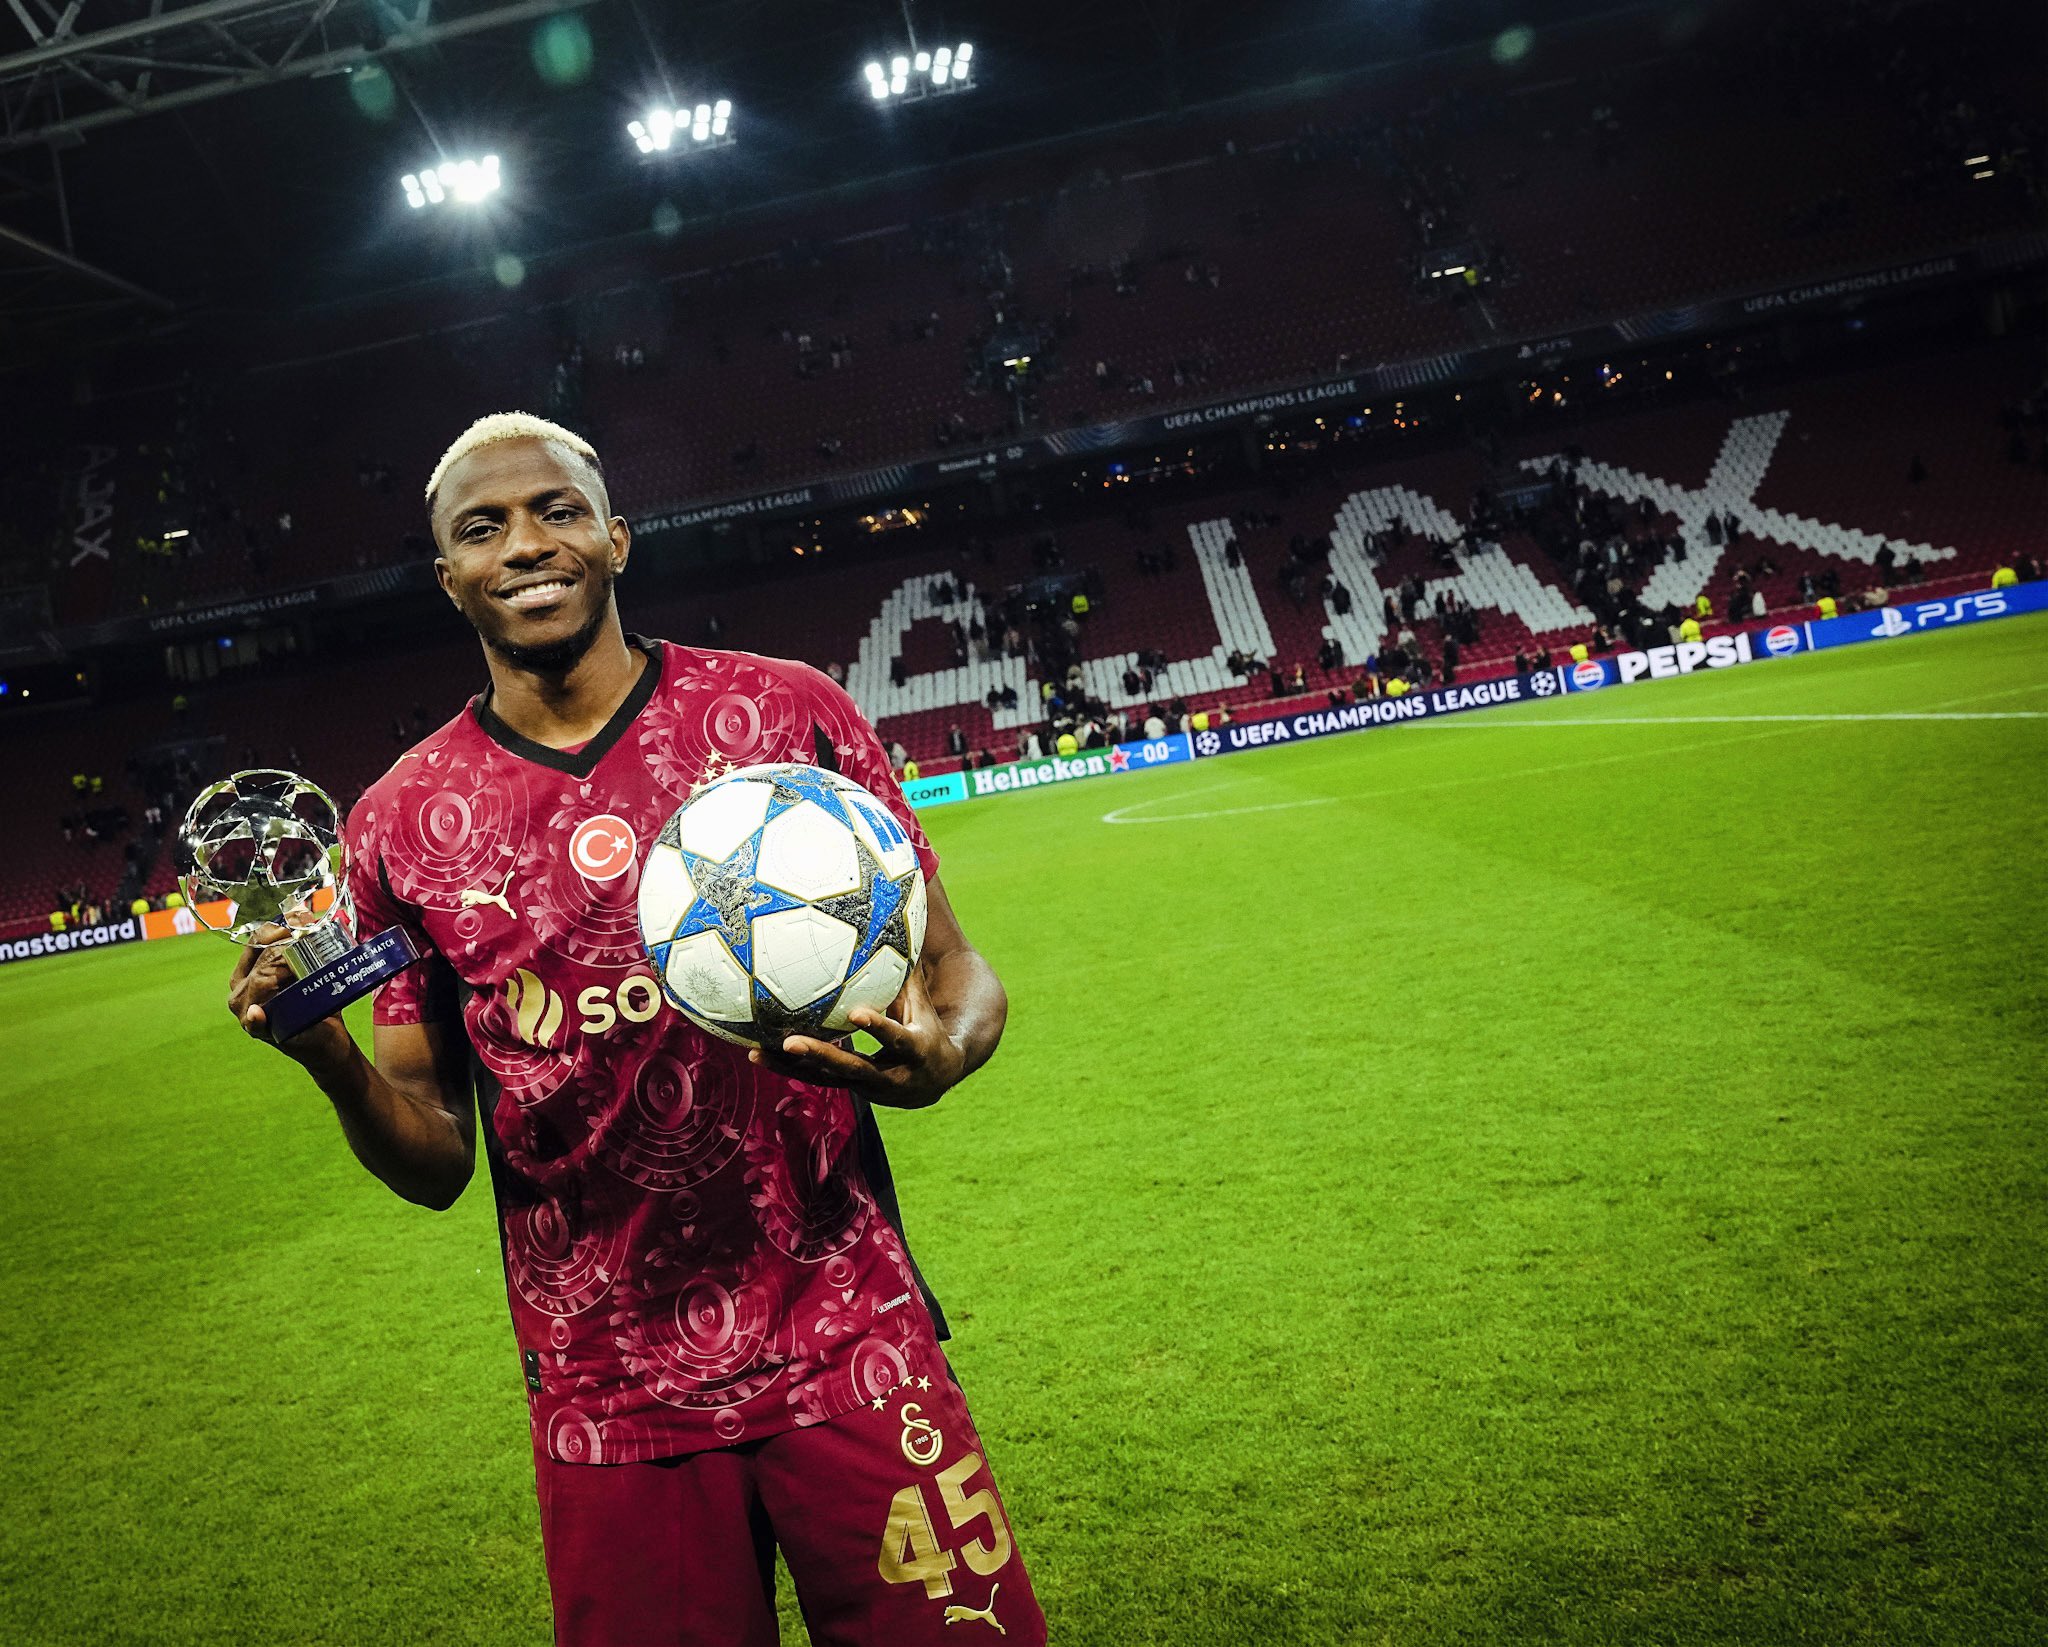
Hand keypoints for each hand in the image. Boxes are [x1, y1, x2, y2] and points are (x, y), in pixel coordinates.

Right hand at [227, 922, 352, 1066]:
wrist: (327, 1039)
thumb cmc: (316, 1001)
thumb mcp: (308, 969)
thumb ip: (302, 943)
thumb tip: (301, 910)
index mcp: (246, 972)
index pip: (257, 940)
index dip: (281, 929)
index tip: (304, 921)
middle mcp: (239, 991)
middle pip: (263, 959)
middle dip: (289, 947)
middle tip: (314, 939)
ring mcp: (246, 1012)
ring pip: (263, 981)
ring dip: (286, 970)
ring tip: (305, 966)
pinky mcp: (260, 1031)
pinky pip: (253, 1022)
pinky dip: (255, 1018)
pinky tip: (256, 1015)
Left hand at [749, 964, 963, 1108]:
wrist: (930, 1083)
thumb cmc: (925, 1029)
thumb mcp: (922, 1004)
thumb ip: (908, 972)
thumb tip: (904, 924)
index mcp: (914, 1051)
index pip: (896, 1038)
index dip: (877, 1028)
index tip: (856, 1013)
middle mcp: (889, 1076)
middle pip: (852, 1069)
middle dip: (822, 1056)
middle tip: (791, 1042)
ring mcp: (864, 1086)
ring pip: (826, 1079)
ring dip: (792, 1067)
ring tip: (758, 1052)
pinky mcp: (846, 1088)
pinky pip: (814, 1079)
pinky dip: (787, 1068)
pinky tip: (757, 1053)